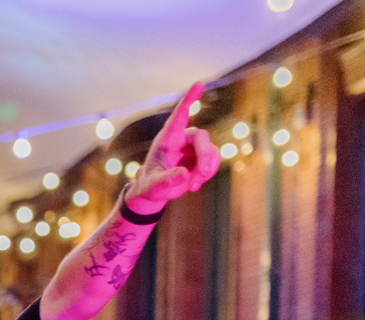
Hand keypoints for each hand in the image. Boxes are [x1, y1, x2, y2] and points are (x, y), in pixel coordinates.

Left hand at [123, 83, 221, 213]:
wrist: (156, 191)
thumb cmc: (150, 185)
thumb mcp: (154, 186)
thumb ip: (166, 180)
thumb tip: (183, 174)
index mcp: (167, 139)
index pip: (179, 115)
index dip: (189, 99)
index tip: (198, 83)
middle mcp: (182, 138)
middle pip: (202, 137)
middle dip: (205, 157)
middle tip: (203, 175)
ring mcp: (194, 147)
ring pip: (211, 151)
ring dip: (206, 170)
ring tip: (192, 186)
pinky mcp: (202, 156)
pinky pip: (214, 160)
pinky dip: (207, 174)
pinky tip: (194, 184)